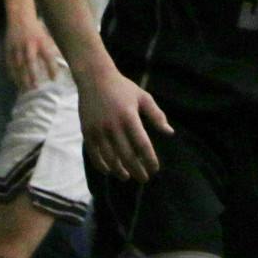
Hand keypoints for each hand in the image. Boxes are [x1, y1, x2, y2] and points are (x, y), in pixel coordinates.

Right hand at [4, 14, 64, 90]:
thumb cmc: (37, 30)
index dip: (51, 68)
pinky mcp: (8, 48)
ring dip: (21, 78)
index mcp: (41, 41)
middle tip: (36, 87)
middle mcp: (29, 44)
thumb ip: (54, 50)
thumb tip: (65, 63)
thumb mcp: (48, 37)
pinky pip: (9, 63)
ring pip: (18, 65)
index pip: (48, 56)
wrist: (20, 18)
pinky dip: (12, 73)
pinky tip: (15, 82)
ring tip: (25, 89)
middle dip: (32, 75)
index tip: (54, 79)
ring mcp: (17, 47)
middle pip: (30, 62)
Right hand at [78, 65, 172, 180]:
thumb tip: (170, 133)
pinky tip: (110, 171)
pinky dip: (102, 165)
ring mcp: (98, 130)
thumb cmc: (123, 88)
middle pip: (126, 155)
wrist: (95, 79)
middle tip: (145, 179)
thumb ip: (156, 115)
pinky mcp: (87, 132)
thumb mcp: (144, 97)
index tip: (155, 169)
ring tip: (127, 177)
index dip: (149, 159)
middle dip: (136, 169)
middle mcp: (113, 125)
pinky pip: (93, 154)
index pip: (142, 145)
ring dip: (119, 170)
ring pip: (109, 157)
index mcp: (129, 117)